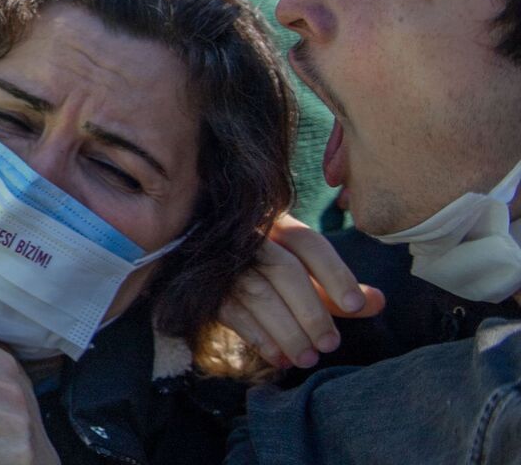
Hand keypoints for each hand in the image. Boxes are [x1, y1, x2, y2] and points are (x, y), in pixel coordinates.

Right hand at [219, 215, 385, 368]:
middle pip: (283, 270)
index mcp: (279, 226)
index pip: (309, 245)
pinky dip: (258, 338)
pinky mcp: (210, 288)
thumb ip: (336, 287)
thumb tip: (378, 302)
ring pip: (258, 294)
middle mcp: (251, 239)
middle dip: (310, 311)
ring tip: (308, 359)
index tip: (355, 307)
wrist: (207, 258)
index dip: (334, 274)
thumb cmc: (270, 267)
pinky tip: (280, 358)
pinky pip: (233, 313)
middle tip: (330, 345)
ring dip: (286, 331)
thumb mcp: (303, 270)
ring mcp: (226, 263)